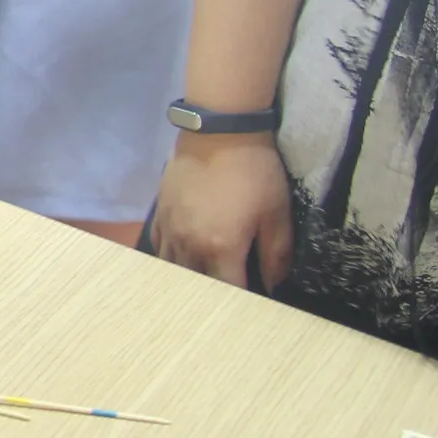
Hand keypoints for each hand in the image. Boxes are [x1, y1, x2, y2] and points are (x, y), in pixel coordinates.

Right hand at [154, 134, 294, 289]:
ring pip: (174, 269)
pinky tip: (182, 258)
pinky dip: (171, 258)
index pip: (229, 291)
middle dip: (213, 295)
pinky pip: (160, 248)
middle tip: (230, 295)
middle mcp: (189, 245)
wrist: (218, 134)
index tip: (253, 304)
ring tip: (204, 283)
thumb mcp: (276, 213)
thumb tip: (274, 285)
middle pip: (197, 285)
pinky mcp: (160, 214)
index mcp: (221, 248)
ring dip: (190, 280)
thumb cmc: (254, 173)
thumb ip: (276, 254)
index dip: (243, 303)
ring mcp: (170, 230)